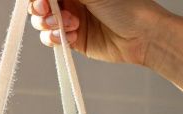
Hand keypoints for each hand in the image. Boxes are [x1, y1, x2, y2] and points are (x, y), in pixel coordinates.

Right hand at [28, 0, 171, 66]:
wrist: (143, 35)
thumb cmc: (127, 7)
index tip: (42, 0)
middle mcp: (72, 0)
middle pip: (40, 4)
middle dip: (39, 8)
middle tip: (46, 10)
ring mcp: (71, 20)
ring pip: (43, 22)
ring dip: (49, 24)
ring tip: (69, 25)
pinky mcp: (74, 40)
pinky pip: (52, 39)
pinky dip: (55, 38)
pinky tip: (70, 36)